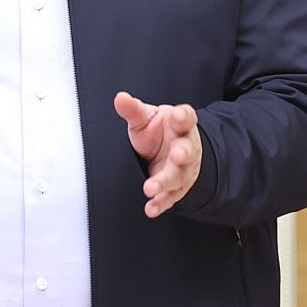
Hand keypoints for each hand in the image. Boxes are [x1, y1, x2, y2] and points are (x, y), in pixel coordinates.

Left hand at [115, 91, 201, 218]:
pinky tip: (150, 209)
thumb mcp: (146, 117)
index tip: (178, 115)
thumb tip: (119, 98)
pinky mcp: (176, 187)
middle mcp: (186, 147)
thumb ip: (134, 109)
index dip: (183, 116)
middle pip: (187, 150)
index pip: (186, 118)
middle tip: (177, 155)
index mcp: (181, 125)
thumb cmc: (159, 131)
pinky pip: (169, 197)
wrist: (171, 151)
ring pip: (177, 177)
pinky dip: (160, 204)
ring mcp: (183, 169)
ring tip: (151, 188)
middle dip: (182, 153)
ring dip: (165, 183)